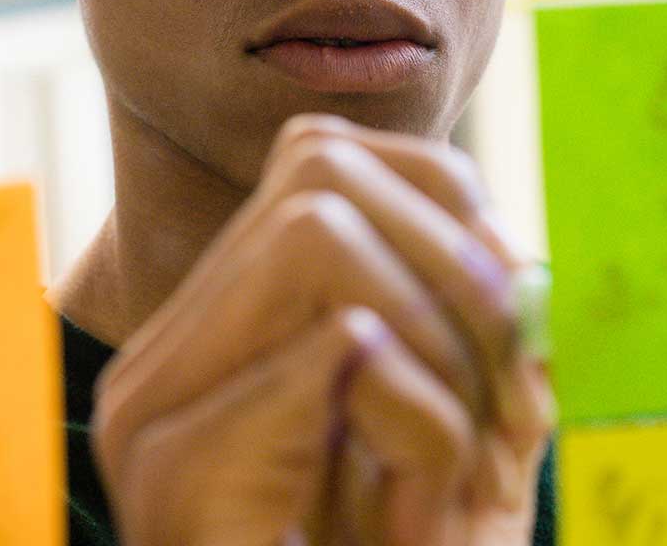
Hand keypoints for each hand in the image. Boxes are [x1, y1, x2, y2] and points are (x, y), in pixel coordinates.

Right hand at [91, 114, 553, 543]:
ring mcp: (152, 412)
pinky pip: (339, 349)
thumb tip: (514, 242)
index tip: (506, 338)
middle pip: (322, 174)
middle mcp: (164, 357)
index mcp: (216, 338)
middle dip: (453, 277)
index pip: (326, 157)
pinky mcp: (175, 473)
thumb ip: (479, 336)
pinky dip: (425, 424)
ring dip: (439, 352)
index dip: (446, 216)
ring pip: (324, 238)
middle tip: (501, 415)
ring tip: (451, 477)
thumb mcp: (464, 445)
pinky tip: (416, 524)